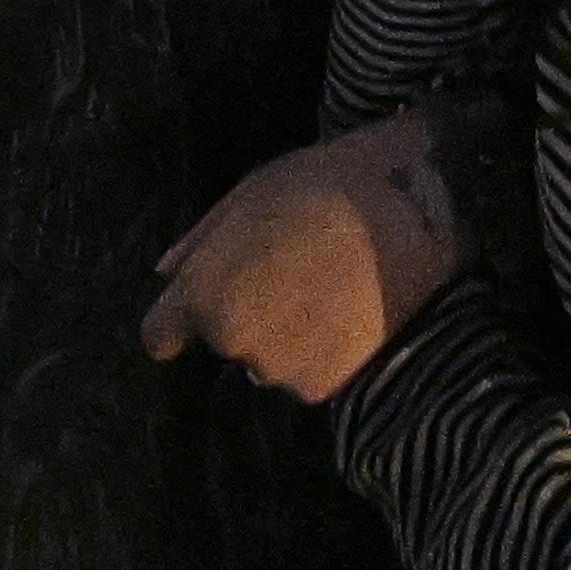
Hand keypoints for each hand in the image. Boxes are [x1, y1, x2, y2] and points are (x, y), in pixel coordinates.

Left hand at [138, 110, 461, 399]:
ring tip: (333, 291)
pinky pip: (314, 374)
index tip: (195, 319)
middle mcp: (232, 340)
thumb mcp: (250, 192)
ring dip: (293, 338)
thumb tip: (166, 277)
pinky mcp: (326, 384)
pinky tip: (353, 313)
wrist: (411, 208)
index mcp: (204, 291)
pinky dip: (329, 353)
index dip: (177, 325)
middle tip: (297, 275)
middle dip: (252, 317)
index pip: (159, 335)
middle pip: (228, 342)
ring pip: (274, 361)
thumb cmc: (325, 184)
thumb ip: (200, 242)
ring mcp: (279, 367)